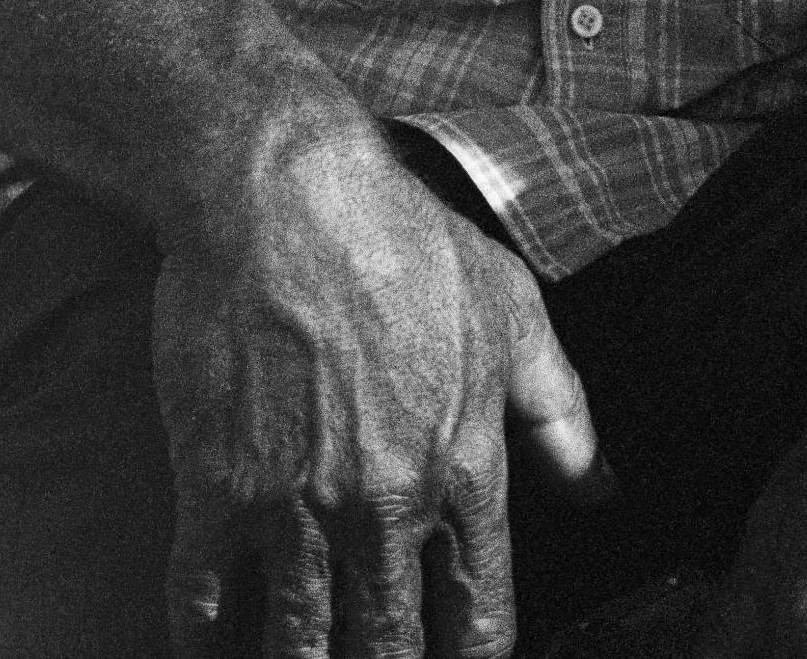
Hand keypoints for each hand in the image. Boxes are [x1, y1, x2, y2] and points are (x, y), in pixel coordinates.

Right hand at [152, 104, 608, 658]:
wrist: (285, 194)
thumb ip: (560, 412)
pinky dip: (208, 638)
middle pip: (389, 650)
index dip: (471, 658)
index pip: (483, 618)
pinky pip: (205, 603)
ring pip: (301, 646)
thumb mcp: (512, 311)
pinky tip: (215, 644)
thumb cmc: (401, 238)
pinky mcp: (217, 489)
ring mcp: (298, 505)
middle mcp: (386, 507)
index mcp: (464, 470)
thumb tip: (601, 488)